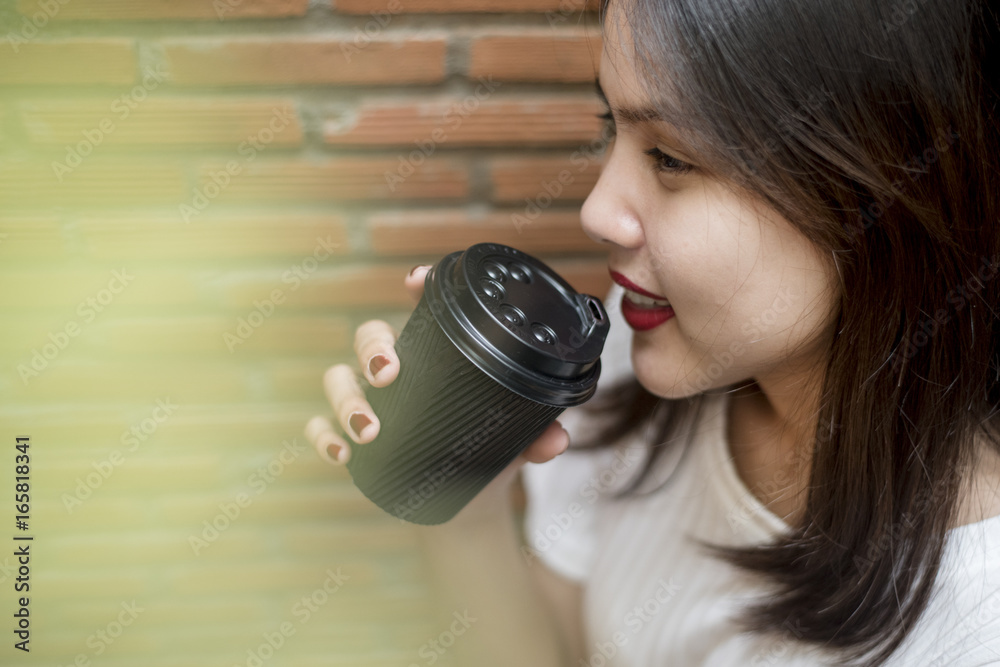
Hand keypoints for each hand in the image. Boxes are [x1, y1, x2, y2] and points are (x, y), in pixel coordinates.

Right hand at [304, 265, 569, 516]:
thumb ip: (537, 434)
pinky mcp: (351, 437)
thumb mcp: (517, 439)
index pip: (423, 310)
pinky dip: (323, 436)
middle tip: (389, 373)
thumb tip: (554, 441)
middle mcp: (397, 370)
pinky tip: (342, 454)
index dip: (417, 287)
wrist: (470, 498)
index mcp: (437, 355)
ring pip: (337, 379)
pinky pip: (320, 427)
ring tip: (368, 429)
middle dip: (371, 349)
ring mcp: (370, 401)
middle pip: (369, 337)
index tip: (415, 278)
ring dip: (346, 399)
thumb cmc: (492, 449)